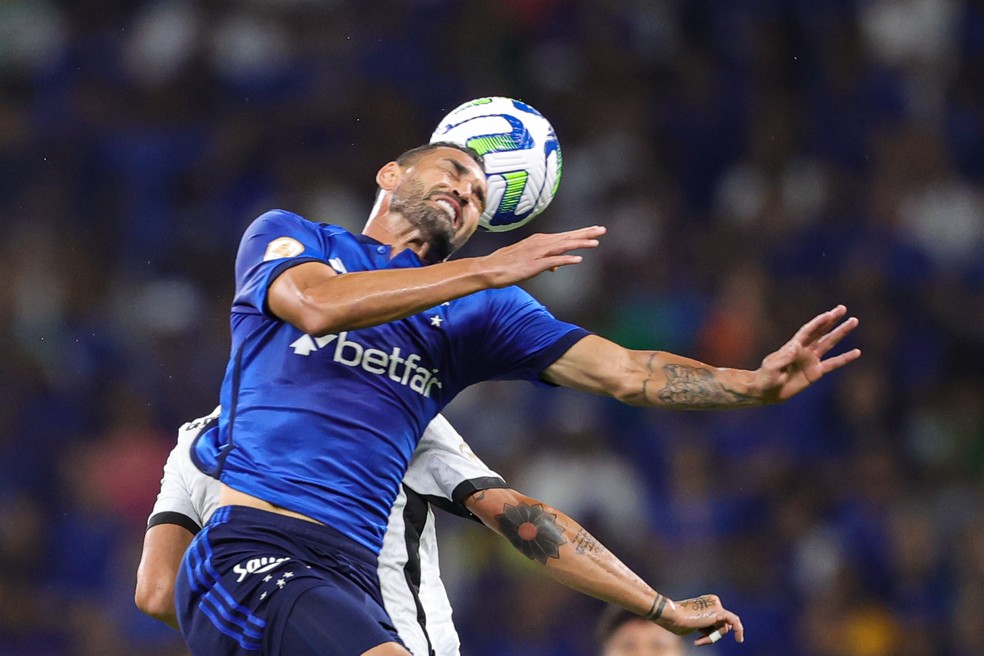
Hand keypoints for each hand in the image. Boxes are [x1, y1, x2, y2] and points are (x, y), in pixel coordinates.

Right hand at [479, 225, 604, 286]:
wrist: (488, 269)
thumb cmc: (506, 265)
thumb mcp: (527, 260)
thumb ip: (544, 261)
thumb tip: (556, 266)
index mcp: (539, 241)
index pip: (564, 236)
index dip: (580, 233)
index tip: (594, 230)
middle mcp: (540, 243)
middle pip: (567, 237)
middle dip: (585, 233)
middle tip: (602, 229)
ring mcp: (537, 253)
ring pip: (563, 246)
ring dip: (580, 243)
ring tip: (596, 242)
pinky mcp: (533, 265)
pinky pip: (553, 261)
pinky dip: (566, 259)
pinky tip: (578, 259)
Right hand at [657, 594, 743, 645]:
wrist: (673, 616)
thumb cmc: (676, 621)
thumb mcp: (692, 624)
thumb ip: (703, 625)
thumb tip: (710, 631)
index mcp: (705, 602)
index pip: (714, 620)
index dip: (708, 632)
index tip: (698, 639)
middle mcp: (712, 601)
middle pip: (721, 623)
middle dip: (712, 634)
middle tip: (699, 641)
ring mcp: (716, 606)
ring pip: (724, 627)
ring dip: (713, 637)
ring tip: (699, 639)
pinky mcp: (719, 613)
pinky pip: (734, 622)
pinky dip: (738, 630)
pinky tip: (739, 640)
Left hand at [754, 305, 859, 402]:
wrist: (767, 391)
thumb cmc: (765, 378)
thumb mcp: (772, 368)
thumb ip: (784, 358)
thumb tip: (797, 346)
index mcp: (792, 346)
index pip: (808, 331)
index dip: (819, 322)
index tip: (830, 314)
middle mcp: (804, 350)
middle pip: (821, 332)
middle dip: (831, 320)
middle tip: (843, 308)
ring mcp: (811, 360)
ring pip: (829, 343)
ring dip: (841, 332)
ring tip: (854, 321)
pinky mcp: (815, 372)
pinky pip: (833, 364)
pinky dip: (845, 358)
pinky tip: (857, 352)